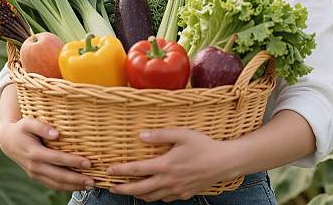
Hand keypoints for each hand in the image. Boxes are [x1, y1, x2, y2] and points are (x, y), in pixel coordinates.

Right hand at [0, 118, 94, 191]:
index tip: (88, 162)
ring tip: (90, 186)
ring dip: (73, 186)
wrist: (7, 141)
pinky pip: (52, 185)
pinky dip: (65, 187)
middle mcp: (34, 167)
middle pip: (58, 176)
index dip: (73, 161)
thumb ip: (41, 126)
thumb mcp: (28, 123)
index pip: (57, 159)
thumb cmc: (21, 128)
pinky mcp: (36, 176)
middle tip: (93, 181)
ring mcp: (35, 174)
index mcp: (34, 153)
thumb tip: (56, 133)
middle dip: (76, 180)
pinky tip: (77, 186)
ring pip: (56, 184)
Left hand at [107, 128, 235, 201]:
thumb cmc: (202, 145)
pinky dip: (153, 197)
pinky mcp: (183, 195)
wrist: (223, 163)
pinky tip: (151, 192)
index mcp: (165, 165)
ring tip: (127, 191)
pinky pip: (164, 199)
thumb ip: (160, 135)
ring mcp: (176, 190)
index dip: (121, 171)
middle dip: (123, 189)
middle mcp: (168, 181)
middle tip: (111, 188)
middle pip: (140, 188)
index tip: (109, 171)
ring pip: (151, 197)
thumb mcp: (182, 134)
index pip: (137, 169)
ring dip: (136, 194)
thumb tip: (141, 136)